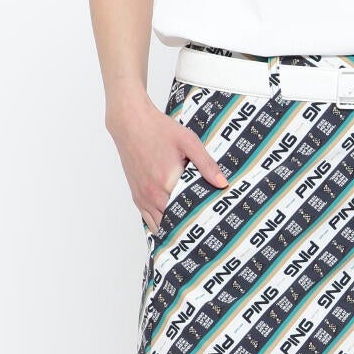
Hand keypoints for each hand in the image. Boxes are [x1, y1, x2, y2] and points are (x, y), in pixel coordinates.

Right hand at [106, 95, 231, 234]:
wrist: (131, 123)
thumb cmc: (159, 130)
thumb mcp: (189, 142)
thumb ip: (207, 165)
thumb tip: (223, 183)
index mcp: (167, 183)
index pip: (188, 212)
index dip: (201, 219)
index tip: (213, 223)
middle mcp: (152, 194)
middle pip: (174, 222)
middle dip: (189, 226)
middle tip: (205, 229)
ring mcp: (142, 197)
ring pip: (159, 225)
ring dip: (174, 228)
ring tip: (190, 230)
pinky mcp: (136, 196)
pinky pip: (148, 219)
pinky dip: (159, 224)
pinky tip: (172, 224)